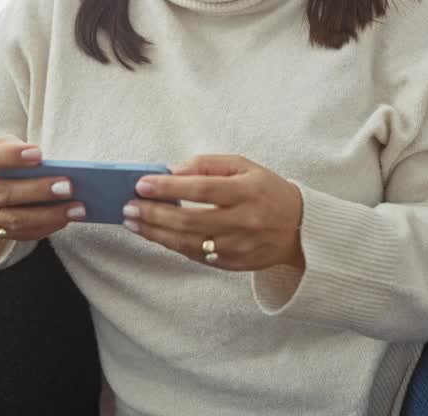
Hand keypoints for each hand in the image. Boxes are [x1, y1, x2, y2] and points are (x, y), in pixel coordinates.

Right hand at [0, 136, 86, 248]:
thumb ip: (13, 148)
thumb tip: (43, 161)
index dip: (10, 157)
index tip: (38, 154)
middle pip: (3, 194)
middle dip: (38, 191)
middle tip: (68, 186)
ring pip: (14, 220)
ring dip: (48, 215)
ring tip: (77, 209)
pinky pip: (21, 234)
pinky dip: (45, 227)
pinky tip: (66, 219)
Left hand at [123, 154, 304, 271]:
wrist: (299, 228)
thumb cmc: (267, 191)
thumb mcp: (244, 166)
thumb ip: (208, 165)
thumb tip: (172, 171)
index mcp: (247, 191)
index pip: (201, 189)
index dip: (168, 188)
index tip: (142, 184)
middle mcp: (243, 220)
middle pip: (189, 219)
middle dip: (153, 213)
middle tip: (128, 206)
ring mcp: (238, 246)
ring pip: (188, 242)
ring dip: (155, 233)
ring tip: (133, 222)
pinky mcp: (233, 263)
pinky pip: (196, 255)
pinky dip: (172, 245)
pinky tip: (155, 235)